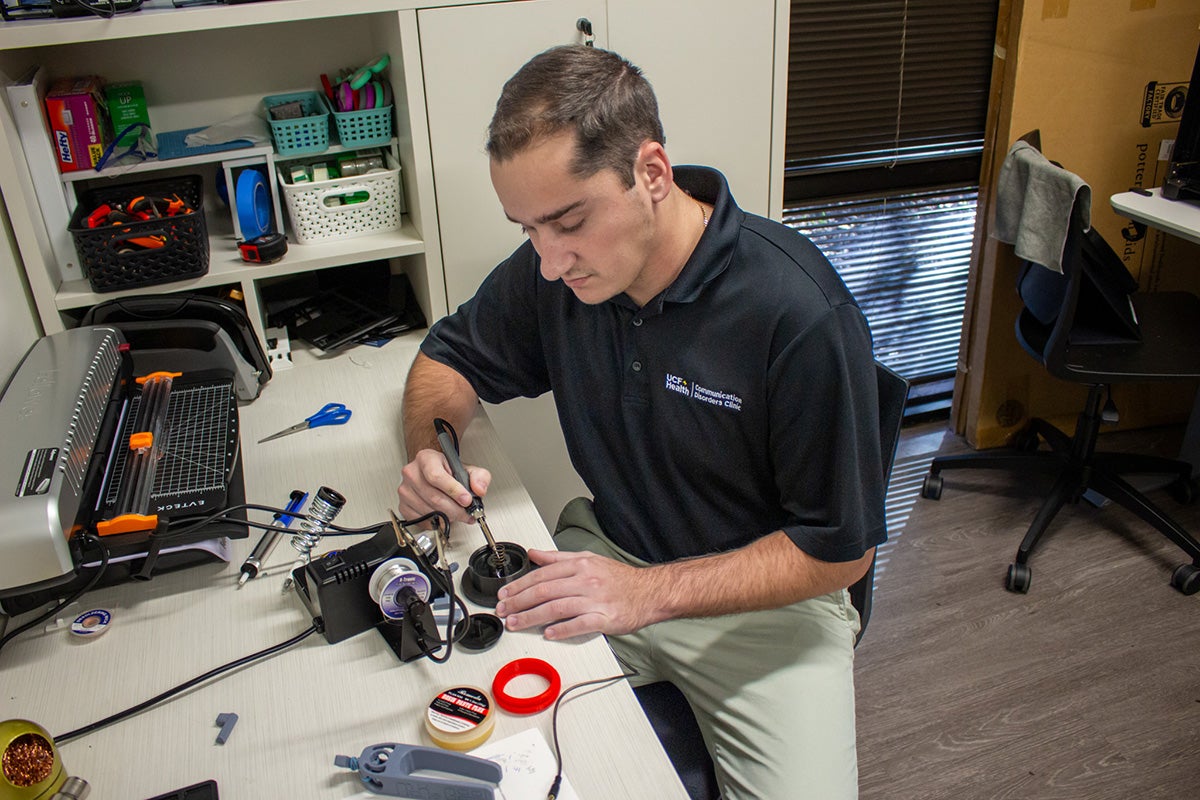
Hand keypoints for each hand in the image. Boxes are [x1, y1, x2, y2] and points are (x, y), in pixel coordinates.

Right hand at [396, 448, 491, 526]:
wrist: (433, 471)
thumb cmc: (447, 470)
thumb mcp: (468, 468)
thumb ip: (479, 476)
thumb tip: (479, 489)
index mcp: (426, 459)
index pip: (436, 476)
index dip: (453, 490)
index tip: (466, 500)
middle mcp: (412, 473)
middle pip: (434, 497)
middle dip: (455, 509)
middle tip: (467, 513)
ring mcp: (405, 490)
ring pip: (428, 510)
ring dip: (447, 517)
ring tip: (458, 515)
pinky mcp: (403, 505)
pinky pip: (420, 520)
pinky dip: (435, 523)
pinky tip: (444, 517)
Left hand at [494, 549, 659, 639]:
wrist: (650, 592)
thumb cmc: (619, 579)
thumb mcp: (588, 559)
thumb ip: (558, 558)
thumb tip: (533, 553)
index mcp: (580, 565)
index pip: (542, 574)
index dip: (520, 585)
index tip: (505, 594)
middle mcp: (586, 580)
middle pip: (545, 591)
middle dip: (519, 602)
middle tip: (503, 611)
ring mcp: (595, 600)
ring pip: (557, 607)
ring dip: (532, 617)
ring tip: (516, 623)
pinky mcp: (605, 618)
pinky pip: (580, 624)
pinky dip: (562, 629)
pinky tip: (548, 634)